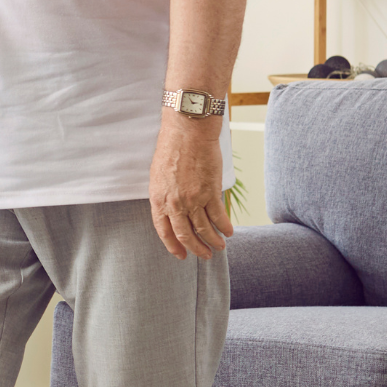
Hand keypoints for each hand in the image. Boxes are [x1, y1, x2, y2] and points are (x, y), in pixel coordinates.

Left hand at [148, 114, 232, 259]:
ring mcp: (193, 199)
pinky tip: (229, 231)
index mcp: (158, 199)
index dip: (173, 245)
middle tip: (204, 255)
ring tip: (220, 247)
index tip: (181, 254)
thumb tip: (170, 208)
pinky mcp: (210, 192)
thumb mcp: (158, 174)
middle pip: (185, 234)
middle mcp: (174, 203)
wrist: (187, 132)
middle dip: (196, 248)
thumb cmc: (171, 147)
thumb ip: (163, 194)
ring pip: (204, 229)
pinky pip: (218, 216)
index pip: (163, 230)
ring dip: (213, 241)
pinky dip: (225, 226)